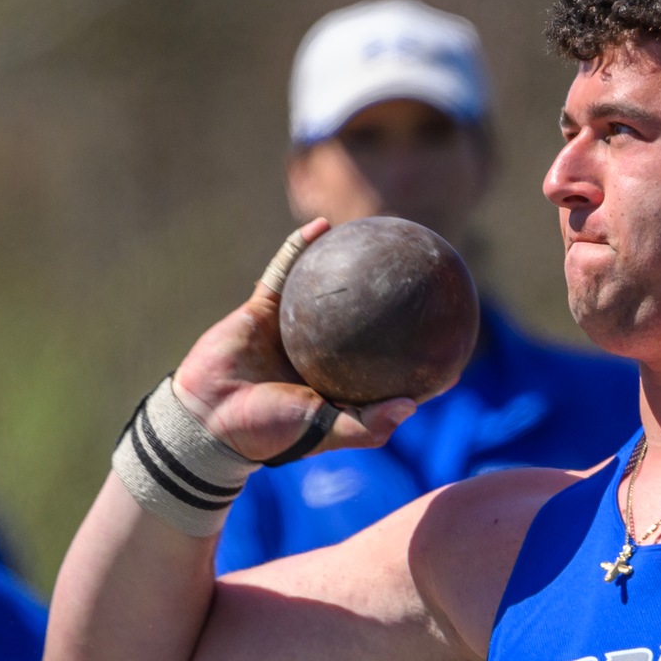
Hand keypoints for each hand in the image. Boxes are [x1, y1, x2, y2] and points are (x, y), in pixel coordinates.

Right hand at [170, 218, 416, 462]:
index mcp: (338, 388)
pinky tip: (323, 226)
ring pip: (326, 291)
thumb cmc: (267, 433)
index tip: (453, 350)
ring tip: (378, 240)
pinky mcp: (263, 310)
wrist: (208, 420)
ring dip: (349, 265)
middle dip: (390, 306)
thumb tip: (411, 406)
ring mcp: (291, 330)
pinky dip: (300, 247)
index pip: (386, 374)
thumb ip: (366, 425)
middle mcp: (320, 357)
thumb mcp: (323, 434)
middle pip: (363, 326)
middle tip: (422, 283)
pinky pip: (285, 271)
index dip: (418, 363)